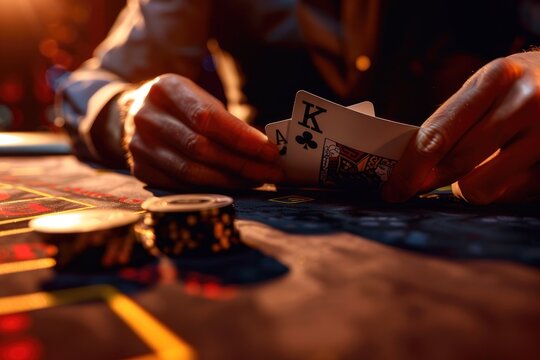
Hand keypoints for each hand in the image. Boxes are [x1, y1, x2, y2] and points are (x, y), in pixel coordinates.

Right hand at [120, 74, 282, 189]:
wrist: (137, 113)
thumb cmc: (182, 107)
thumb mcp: (202, 99)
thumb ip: (229, 122)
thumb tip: (266, 149)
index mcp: (165, 88)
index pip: (207, 118)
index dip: (241, 138)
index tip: (270, 151)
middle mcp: (147, 116)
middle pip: (200, 148)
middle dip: (241, 163)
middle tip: (270, 172)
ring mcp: (139, 145)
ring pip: (190, 171)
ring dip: (229, 180)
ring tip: (256, 180)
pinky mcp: (140, 169)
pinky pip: (180, 185)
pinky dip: (210, 188)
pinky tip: (232, 186)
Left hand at [382, 52, 539, 203]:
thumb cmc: (519, 86)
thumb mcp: (486, 88)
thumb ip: (452, 123)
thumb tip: (412, 170)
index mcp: (496, 78)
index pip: (438, 134)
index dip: (409, 168)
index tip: (392, 190)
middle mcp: (526, 103)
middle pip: (458, 163)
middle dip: (433, 179)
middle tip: (421, 183)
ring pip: (483, 187)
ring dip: (468, 187)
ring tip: (476, 170)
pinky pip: (513, 194)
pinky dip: (501, 188)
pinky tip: (509, 167)